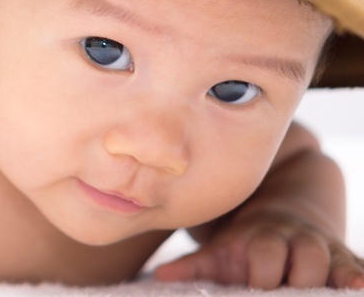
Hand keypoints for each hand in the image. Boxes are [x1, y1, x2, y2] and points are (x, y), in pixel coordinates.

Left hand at [154, 208, 363, 288]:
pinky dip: (360, 275)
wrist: (281, 215)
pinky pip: (356, 264)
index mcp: (261, 239)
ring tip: (345, 288)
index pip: (264, 255)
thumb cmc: (245, 245)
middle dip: (301, 278)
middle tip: (290, 295)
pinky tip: (362, 285)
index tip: (255, 288)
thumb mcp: (221, 250)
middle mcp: (295, 240)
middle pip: (305, 257)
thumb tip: (160, 275)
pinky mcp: (343, 258)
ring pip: (333, 259)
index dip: (262, 273)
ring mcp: (322, 248)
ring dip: (337, 276)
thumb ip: (195, 265)